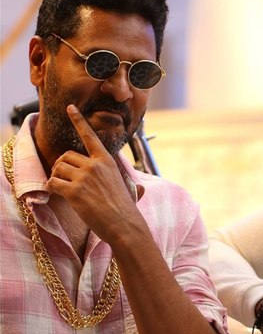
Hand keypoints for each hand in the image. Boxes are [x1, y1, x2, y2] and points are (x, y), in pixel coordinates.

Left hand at [44, 105, 141, 243]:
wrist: (125, 225)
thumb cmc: (126, 210)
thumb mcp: (128, 188)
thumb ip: (125, 181)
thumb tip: (140, 189)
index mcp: (107, 161)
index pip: (90, 136)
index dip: (78, 120)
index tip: (70, 108)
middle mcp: (95, 165)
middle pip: (65, 156)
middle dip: (62, 168)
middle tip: (67, 180)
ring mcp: (84, 178)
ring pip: (57, 169)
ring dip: (57, 179)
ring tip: (67, 190)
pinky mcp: (74, 191)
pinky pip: (52, 183)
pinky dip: (52, 189)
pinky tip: (61, 196)